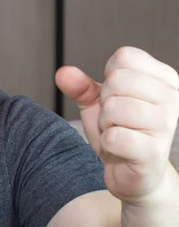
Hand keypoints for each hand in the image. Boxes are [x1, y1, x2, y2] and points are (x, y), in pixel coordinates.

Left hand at [56, 46, 178, 203]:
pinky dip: (107, 142)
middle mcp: (172, 98)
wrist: (132, 173)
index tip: (116, 96)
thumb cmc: (120, 131)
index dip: (109, 77)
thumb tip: (63, 73)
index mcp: (164, 79)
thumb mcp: (97, 103)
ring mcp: (165, 126)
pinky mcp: (154, 152)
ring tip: (117, 131)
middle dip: (105, 101)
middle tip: (114, 118)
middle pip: (118, 80)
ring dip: (105, 123)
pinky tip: (119, 148)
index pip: (125, 57)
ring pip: (114, 107)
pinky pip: (114, 136)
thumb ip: (80, 85)